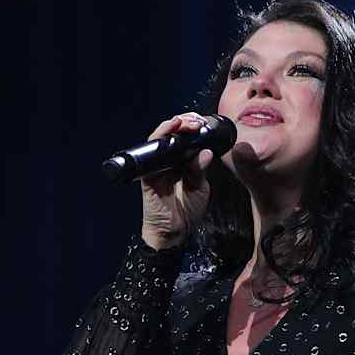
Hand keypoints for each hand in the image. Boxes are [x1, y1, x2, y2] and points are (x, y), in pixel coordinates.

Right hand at [140, 112, 214, 249]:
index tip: (203, 122)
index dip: (193, 127)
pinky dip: (160, 138)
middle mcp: (169, 161)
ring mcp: (157, 165)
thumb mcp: (200, 188)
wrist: (173, 233)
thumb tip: (206, 152)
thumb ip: (200, 170)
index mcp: (182, 162)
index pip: (186, 138)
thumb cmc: (186, 211)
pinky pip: (151, 152)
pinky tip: (171, 129)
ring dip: (173, 126)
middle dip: (185, 122)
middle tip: (197, 121)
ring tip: (185, 122)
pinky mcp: (148, 173)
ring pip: (161, 138)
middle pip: (173, 134)